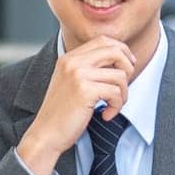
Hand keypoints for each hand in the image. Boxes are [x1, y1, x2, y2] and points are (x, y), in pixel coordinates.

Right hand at [16, 36, 136, 174]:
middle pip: (116, 51)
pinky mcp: (85, 91)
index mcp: (69, 58)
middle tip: (123, 87)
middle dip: (128, 69)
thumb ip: (90, 68)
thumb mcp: (72, 83)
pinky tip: (106, 115)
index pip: (104, 40)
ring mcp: (78, 75)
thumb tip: (122, 59)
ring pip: (120, 75)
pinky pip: (116, 93)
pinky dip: (116, 106)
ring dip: (123, 94)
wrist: (45, 134)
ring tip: (112, 106)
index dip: (122, 51)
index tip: (126, 67)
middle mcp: (73, 62)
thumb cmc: (62, 113)